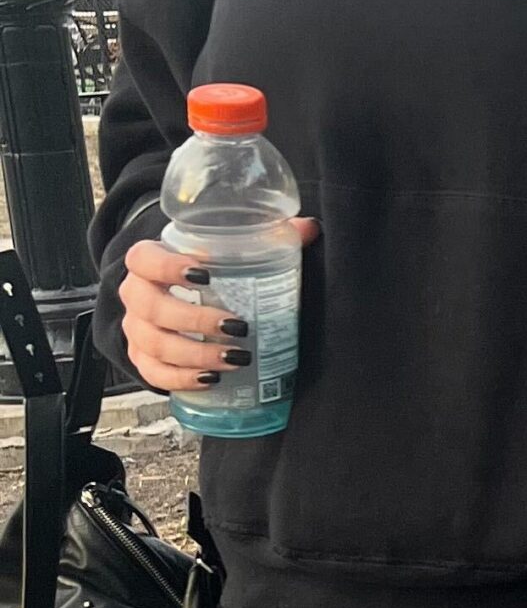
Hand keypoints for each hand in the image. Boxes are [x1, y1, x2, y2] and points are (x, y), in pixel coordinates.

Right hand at [116, 220, 318, 392]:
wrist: (181, 298)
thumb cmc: (208, 272)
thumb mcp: (231, 252)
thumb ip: (267, 237)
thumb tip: (310, 228)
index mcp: (148, 262)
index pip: (142, 259)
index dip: (166, 266)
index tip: (204, 274)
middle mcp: (136, 295)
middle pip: (151, 308)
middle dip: (194, 320)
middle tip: (237, 326)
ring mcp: (136, 329)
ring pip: (154, 344)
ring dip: (196, 354)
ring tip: (236, 357)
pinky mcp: (143, 358)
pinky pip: (154, 373)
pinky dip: (182, 379)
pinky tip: (211, 378)